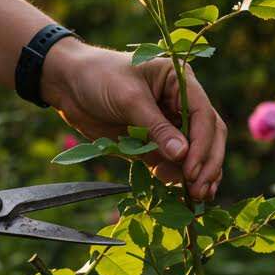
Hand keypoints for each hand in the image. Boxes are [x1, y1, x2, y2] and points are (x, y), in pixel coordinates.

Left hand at [40, 39, 226, 199]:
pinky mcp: (152, 144)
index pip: (203, 115)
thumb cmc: (99, 77)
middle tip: (200, 189)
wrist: (67, 84)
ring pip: (194, 152)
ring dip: (198, 174)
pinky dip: (177, 178)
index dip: (203, 144)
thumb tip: (183, 155)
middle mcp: (180, 104)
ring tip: (198, 197)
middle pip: (208, 136)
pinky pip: (172, 163)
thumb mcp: (129, 99)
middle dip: (207, 163)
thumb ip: (156, 128)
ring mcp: (168, 125)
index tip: (193, 169)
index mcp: (180, 82)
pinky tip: (180, 192)